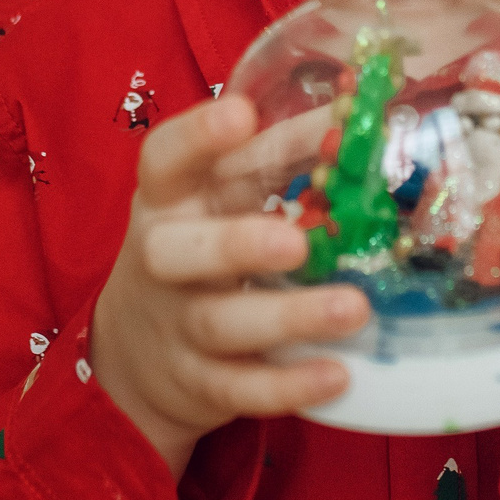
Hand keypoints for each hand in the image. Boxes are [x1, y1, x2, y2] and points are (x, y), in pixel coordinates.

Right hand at [90, 94, 372, 477]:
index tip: (241, 114)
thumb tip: (361, 109)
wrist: (137, 355)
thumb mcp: (218, 199)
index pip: (164, 160)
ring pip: (222, 324)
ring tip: (355, 308)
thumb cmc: (200, 248)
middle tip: (298, 242)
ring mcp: (177, 328)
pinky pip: (241, 389)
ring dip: (289, 316)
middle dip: (237, 245)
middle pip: (180, 252)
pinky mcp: (199, 385)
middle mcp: (162, 261)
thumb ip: (276, 158)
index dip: (197, 136)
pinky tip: (339, 375)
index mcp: (168, 201)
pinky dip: (288, 385)